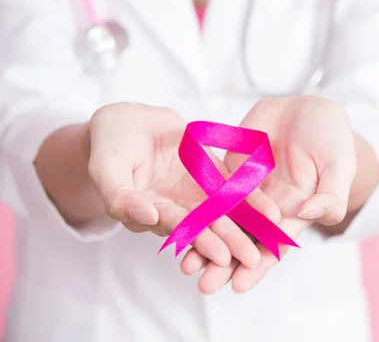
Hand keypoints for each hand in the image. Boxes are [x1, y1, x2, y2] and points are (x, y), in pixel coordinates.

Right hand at [87, 102, 278, 267]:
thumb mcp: (105, 168)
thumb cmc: (109, 145)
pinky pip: (232, 187)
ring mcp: (194, 192)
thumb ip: (121, 196)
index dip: (200, 241)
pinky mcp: (209, 174)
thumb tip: (147, 216)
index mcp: (150, 212)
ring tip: (271, 235)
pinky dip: (251, 197)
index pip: (178, 229)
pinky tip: (271, 209)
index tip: (222, 256)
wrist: (127, 120)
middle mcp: (176, 208)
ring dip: (247, 224)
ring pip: (224, 211)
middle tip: (253, 259)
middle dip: (230, 243)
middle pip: (206, 227)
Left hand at [179, 96, 356, 292]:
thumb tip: (308, 214)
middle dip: (225, 264)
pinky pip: (213, 189)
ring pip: (224, 220)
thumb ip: (330, 194)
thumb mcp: (340, 165)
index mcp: (295, 212)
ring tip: (185, 264)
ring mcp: (249, 188)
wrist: (309, 108)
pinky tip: (180, 221)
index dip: (257, 265)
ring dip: (206, 241)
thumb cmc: (332, 137)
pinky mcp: (233, 169)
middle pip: (245, 240)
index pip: (274, 245)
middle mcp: (269, 206)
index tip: (239, 285)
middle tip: (204, 285)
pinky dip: (199, 207)